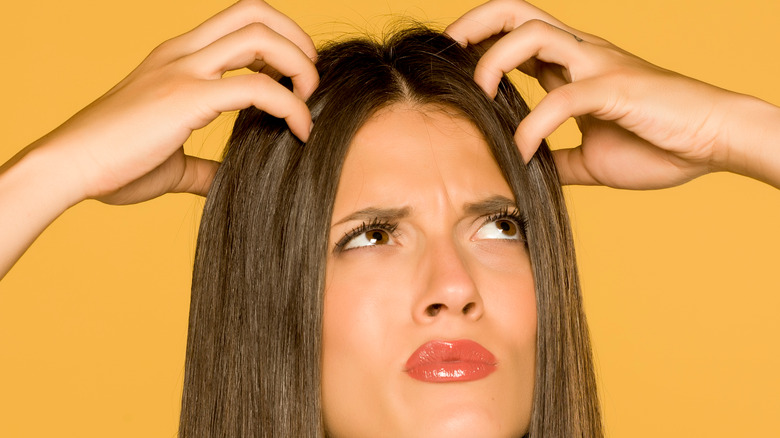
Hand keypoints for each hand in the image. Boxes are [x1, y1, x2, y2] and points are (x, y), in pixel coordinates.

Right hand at [45, 0, 317, 203]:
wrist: (68, 168)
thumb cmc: (112, 164)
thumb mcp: (170, 161)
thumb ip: (202, 166)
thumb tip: (224, 181)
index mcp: (176, 59)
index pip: (238, 23)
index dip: (277, 42)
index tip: (293, 80)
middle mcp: (182, 53)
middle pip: (254, 12)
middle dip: (295, 39)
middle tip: (309, 80)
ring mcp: (184, 70)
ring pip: (259, 35)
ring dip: (298, 63)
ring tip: (309, 100)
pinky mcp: (187, 97)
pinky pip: (257, 87)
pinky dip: (290, 106)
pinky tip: (300, 131)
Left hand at [445, 0, 773, 188]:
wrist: (714, 141)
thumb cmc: (658, 143)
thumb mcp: (590, 158)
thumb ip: (556, 157)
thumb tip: (525, 171)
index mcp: (573, 66)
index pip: (515, 36)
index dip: (478, 43)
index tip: (450, 67)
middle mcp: (582, 55)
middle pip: (517, 13)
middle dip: (474, 25)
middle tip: (446, 54)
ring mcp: (598, 65)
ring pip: (534, 35)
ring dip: (495, 61)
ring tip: (478, 96)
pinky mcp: (616, 88)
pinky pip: (563, 98)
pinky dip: (534, 124)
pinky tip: (520, 149)